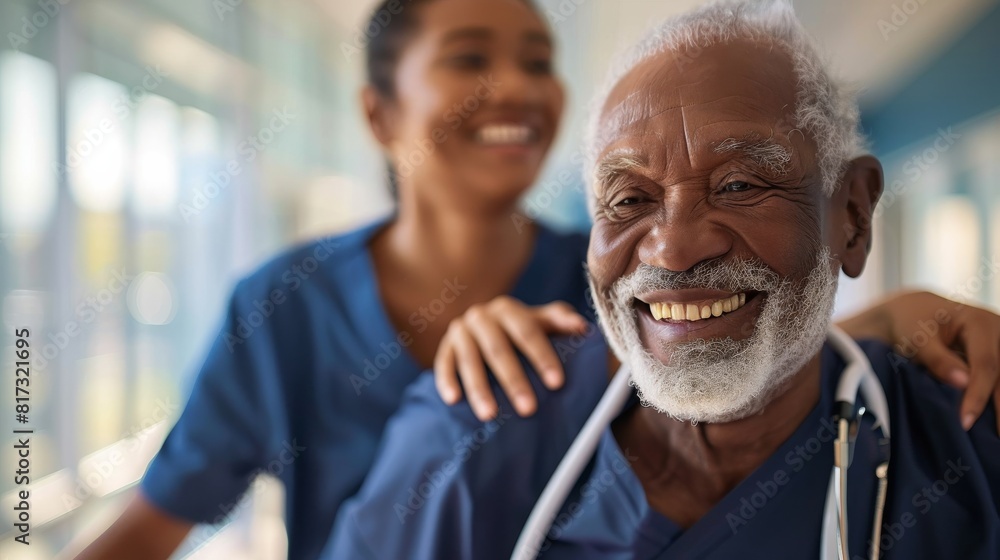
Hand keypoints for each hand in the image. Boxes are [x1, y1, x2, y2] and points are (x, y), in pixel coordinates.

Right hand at [434, 297, 588, 420]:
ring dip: (479, 388)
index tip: (557, 383)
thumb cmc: (521, 331)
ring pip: (469, 360)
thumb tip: (583, 327)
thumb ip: (560, 320)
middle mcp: (481, 316)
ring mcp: (460, 332)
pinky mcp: (445, 348)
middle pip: (498, 348)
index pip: (528, 331)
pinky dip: (446, 382)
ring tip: (490, 415)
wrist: (484, 329)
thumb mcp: (541, 322)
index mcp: (508, 309)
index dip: (542, 357)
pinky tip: (453, 401)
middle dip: (513, 380)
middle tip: (528, 409)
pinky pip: (443, 365)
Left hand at [838, 290, 999, 431]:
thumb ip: (938, 359)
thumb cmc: (911, 324)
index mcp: (979, 322)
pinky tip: (993, 422)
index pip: (986, 365)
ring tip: (995, 434)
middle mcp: (998, 330)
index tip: (966, 422)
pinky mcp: (998, 355)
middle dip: (998, 407)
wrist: (913, 313)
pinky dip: (996, 397)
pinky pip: (999, 378)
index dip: (977, 395)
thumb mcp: (917, 338)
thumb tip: (962, 383)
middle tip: (994, 438)